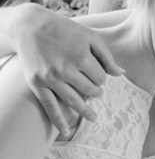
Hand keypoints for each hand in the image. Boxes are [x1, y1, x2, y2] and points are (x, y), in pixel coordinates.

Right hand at [13, 3, 122, 134]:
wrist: (30, 27)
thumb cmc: (64, 30)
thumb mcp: (89, 37)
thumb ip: (106, 56)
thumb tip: (121, 74)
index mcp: (81, 57)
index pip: (101, 78)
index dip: (101, 78)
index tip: (96, 74)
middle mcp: (66, 69)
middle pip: (90, 90)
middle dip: (95, 92)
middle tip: (95, 92)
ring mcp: (50, 78)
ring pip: (73, 101)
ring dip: (85, 111)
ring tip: (93, 118)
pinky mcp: (36, 84)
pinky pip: (49, 106)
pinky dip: (58, 120)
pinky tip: (66, 131)